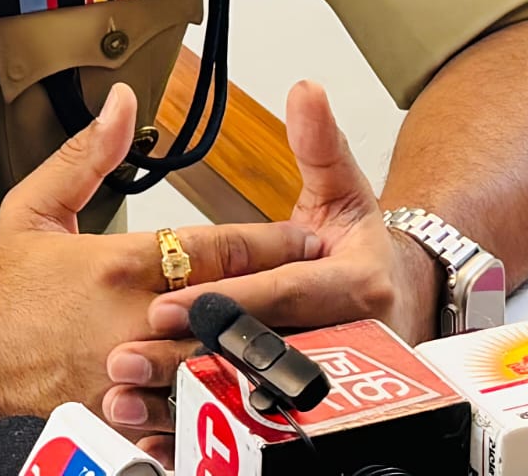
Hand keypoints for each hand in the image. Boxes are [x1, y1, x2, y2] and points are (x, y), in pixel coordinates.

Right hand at [0, 84, 318, 425]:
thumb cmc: (7, 290)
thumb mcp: (34, 208)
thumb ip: (85, 154)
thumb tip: (121, 103)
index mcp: (116, 264)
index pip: (211, 249)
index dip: (265, 242)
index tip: (302, 237)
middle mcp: (132, 319)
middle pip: (227, 304)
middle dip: (278, 293)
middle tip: (322, 283)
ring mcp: (132, 373)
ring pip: (216, 359)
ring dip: (258, 347)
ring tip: (306, 336)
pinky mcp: (127, 414)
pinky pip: (188, 408)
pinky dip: (220, 400)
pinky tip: (252, 390)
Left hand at [129, 82, 440, 428]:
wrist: (404, 306)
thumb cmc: (362, 250)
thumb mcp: (347, 190)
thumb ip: (320, 143)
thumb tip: (306, 91)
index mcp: (351, 288)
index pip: (280, 295)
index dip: (224, 301)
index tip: (167, 300)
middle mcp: (343, 344)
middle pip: (256, 357)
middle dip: (189, 357)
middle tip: (125, 356)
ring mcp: (327, 389)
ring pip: (248, 402)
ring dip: (183, 401)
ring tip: (123, 394)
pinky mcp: (308, 418)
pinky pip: (251, 434)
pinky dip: (201, 435)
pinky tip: (150, 431)